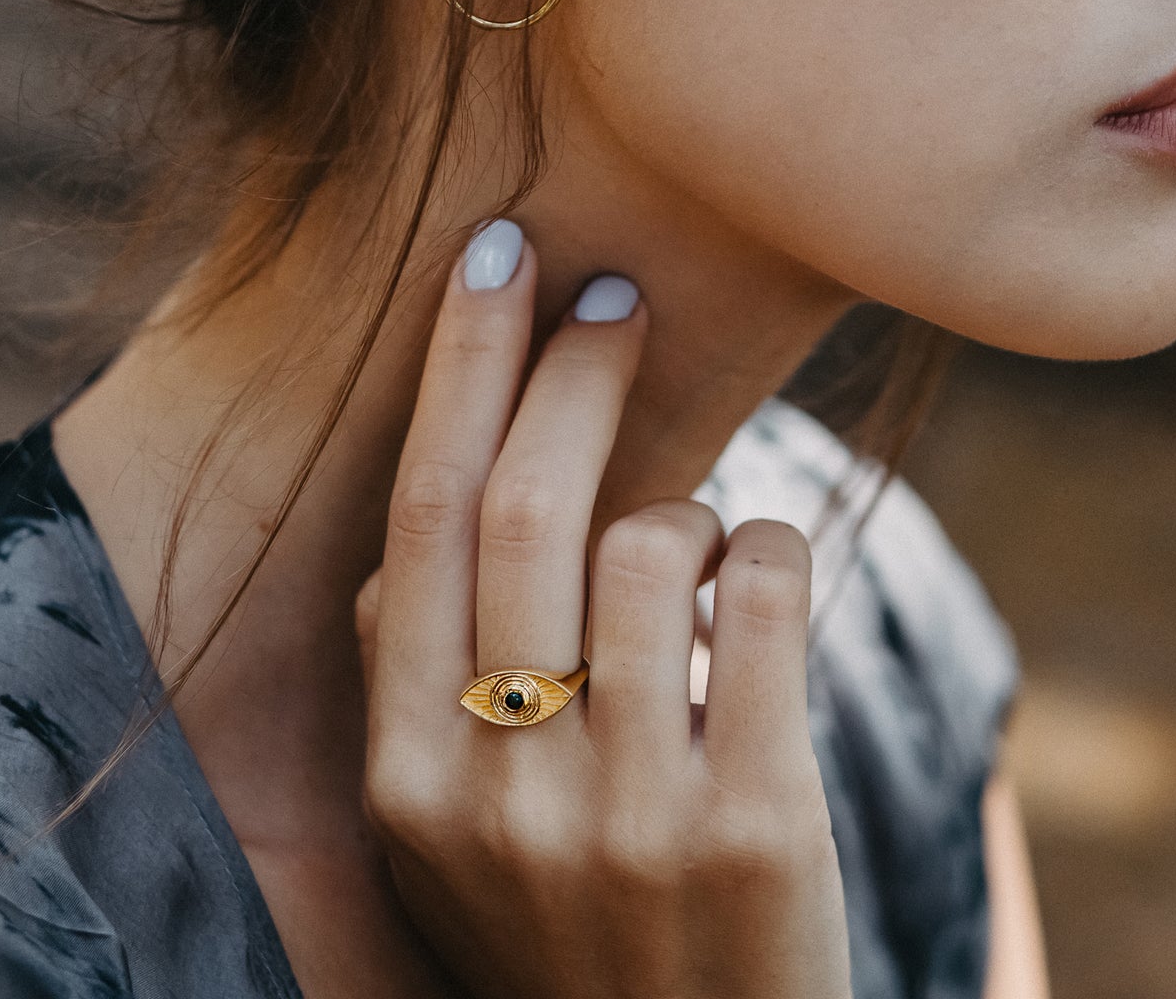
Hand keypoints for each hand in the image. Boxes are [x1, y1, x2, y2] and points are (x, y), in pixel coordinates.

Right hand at [353, 220, 853, 997]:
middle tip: (616, 301)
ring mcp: (628, 816)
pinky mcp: (754, 825)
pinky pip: (765, 591)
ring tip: (705, 556)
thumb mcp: (454, 830)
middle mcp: (498, 793)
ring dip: (695, 506)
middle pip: (528, 506)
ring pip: (656, 539)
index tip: (500, 257)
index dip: (462, 368)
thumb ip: (425, 684)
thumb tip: (428, 513)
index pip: (419, 519)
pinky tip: (759, 589)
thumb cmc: (577, 919)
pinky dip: (770, 547)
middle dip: (575, 368)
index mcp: (405, 775)